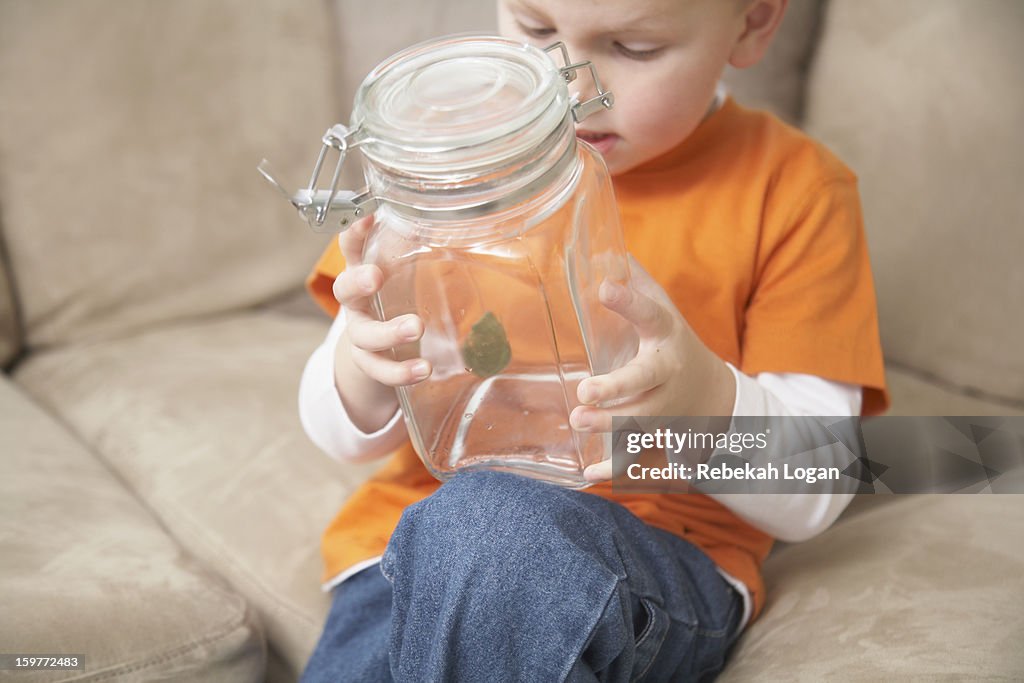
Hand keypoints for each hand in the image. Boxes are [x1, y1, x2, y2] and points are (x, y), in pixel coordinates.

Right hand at [331, 216, 431, 431]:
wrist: (381, 350)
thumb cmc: (400, 299)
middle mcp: (356, 302)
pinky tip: (424, 369)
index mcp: (364, 271)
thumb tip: (472, 227)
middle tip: (376, 276)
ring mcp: (360, 333)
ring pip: (363, 335)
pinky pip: (380, 370)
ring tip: (417, 328)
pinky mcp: (371, 363)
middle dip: (358, 281)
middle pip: (344, 289)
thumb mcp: (408, 275)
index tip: (367, 218)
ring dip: (388, 332)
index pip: (353, 247)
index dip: (355, 233)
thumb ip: (426, 255)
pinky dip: (401, 371)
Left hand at [570, 257, 735, 481]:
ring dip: (610, 425)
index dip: (629, 301)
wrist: (717, 398)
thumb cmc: (673, 345)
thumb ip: (636, 284)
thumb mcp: (663, 311)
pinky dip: (615, 471)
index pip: (650, 314)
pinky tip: (588, 476)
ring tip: (578, 421)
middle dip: (617, 387)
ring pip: (640, 420)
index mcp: (666, 337)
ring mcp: (666, 409)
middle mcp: (667, 374)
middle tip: (585, 390)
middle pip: (646, 381)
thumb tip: (601, 248)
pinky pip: (639, 458)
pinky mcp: (659, 437)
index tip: (605, 288)